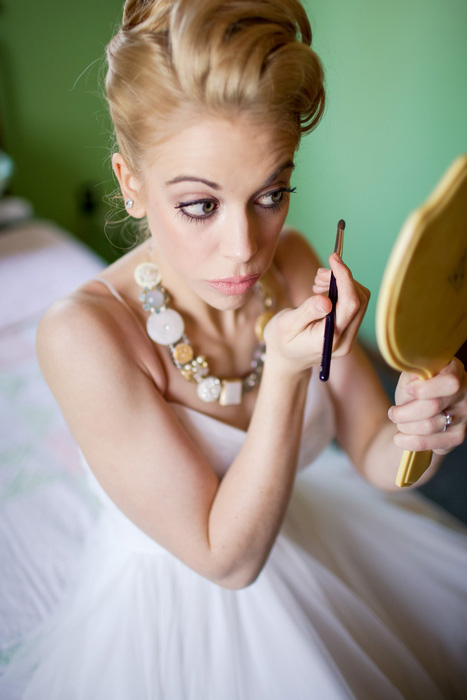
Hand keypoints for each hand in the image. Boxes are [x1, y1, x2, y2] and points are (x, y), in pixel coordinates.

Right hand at [264, 254, 369, 374]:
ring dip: (341, 283)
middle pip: (360, 300)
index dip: (345, 277)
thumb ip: (307, 312)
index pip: (350, 304)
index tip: (334, 258)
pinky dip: (341, 290)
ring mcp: (348, 336)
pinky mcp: (347, 330)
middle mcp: (345, 340)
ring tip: (316, 284)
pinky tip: (322, 291)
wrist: (286, 361)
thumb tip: (326, 300)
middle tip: (318, 274)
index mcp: (330, 340)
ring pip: (359, 300)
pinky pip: (353, 304)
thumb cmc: (281, 342)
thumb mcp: (286, 325)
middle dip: (343, 279)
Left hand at [388, 358, 466, 454]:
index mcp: (455, 370)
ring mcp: (464, 416)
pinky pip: (429, 443)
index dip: (425, 388)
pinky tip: (400, 437)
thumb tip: (414, 382)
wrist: (418, 411)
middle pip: (433, 406)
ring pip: (429, 426)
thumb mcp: (412, 375)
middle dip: (405, 412)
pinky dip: (409, 441)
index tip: (408, 390)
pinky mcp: (458, 436)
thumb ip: (413, 374)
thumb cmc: (415, 388)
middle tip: (393, 412)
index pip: (449, 382)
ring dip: (405, 426)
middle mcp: (465, 393)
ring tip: (398, 422)